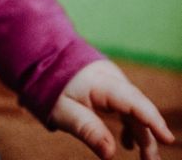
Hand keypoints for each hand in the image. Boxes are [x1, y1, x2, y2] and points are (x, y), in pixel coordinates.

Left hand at [50, 59, 174, 159]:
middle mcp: (112, 79)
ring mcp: (112, 81)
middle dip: (149, 135)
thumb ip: (87, 130)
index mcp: (102, 83)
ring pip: (134, 109)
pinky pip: (126, 106)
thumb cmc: (51, 86)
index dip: (152, 120)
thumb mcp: (64, 111)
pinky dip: (130, 124)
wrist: (43, 59)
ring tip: (145, 158)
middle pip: (137, 108)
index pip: (133, 102)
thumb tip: (110, 154)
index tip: (168, 138)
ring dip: (141, 133)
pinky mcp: (109, 86)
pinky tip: (127, 143)